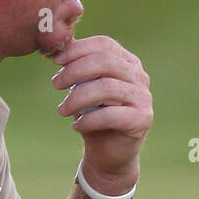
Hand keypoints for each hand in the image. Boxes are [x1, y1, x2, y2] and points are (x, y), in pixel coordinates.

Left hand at [49, 36, 151, 191]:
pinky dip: (88, 120)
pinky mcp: (141, 120)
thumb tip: (56, 48)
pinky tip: (76, 126)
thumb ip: (77, 68)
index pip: (104, 44)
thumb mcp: (83, 88)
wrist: (108, 153)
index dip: (78, 49)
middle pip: (105, 62)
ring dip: (77, 98)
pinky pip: (110, 115)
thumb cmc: (94, 116)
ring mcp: (143, 98)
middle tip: (55, 84)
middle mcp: (139, 77)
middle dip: (75, 71)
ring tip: (61, 109)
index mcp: (127, 62)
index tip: (55, 60)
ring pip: (106, 88)